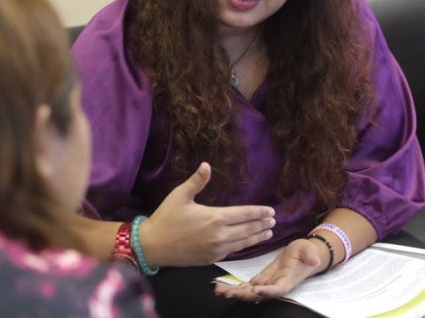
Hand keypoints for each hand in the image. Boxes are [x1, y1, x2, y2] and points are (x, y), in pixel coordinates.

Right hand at [139, 162, 275, 266]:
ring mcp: (216, 249)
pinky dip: (243, 246)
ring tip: (268, 232)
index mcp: (214, 218)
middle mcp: (219, 235)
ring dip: (257, 236)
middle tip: (273, 220)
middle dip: (262, 224)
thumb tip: (207, 164)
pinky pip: (232, 251)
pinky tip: (248, 243)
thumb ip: (197, 181)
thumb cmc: (166, 218)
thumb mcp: (180, 195)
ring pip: (243, 242)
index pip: (244, 214)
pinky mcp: (210, 259)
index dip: (259, 212)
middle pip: (247, 229)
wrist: (152, 246)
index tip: (271, 211)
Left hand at [214, 238, 325, 300]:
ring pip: (249, 292)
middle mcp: (275, 286)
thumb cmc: (306, 252)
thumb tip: (314, 260)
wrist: (304, 256)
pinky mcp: (262, 280)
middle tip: (227, 292)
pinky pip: (247, 286)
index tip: (255, 289)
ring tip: (219, 290)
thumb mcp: (309, 250)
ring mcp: (267, 284)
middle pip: (258, 295)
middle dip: (242, 294)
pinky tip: (221, 287)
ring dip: (234, 292)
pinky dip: (235, 287)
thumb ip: (310, 255)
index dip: (266, 291)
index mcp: (287, 281)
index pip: (277, 289)